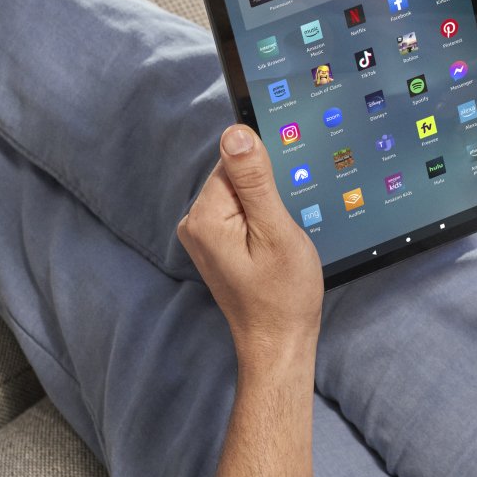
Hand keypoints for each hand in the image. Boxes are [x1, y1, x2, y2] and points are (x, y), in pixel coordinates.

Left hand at [178, 125, 323, 368]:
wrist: (279, 342)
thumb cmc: (282, 295)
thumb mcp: (276, 231)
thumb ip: (255, 181)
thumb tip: (236, 133)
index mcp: (205, 216)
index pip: (236, 162)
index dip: (269, 179)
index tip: (281, 209)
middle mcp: (194, 222)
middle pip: (237, 177)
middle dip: (267, 195)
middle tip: (281, 233)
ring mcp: (202, 235)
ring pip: (241, 195)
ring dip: (266, 211)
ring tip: (276, 246)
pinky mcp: (214, 244)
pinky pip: (239, 213)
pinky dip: (260, 224)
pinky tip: (270, 249)